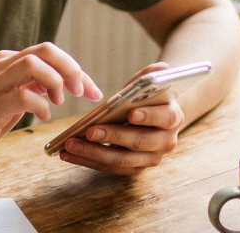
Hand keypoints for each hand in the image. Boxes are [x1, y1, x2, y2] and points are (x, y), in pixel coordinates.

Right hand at [0, 42, 101, 170]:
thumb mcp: (11, 98)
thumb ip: (32, 85)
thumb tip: (59, 80)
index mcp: (7, 62)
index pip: (50, 53)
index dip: (77, 69)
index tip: (93, 90)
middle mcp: (1, 66)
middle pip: (45, 50)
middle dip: (71, 69)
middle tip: (82, 92)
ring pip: (33, 64)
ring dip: (56, 82)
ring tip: (59, 102)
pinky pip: (22, 95)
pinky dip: (39, 105)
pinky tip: (42, 116)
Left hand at [58, 62, 186, 175]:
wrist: (155, 118)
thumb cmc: (149, 97)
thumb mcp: (153, 83)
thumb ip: (155, 75)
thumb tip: (160, 70)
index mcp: (172, 118)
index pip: (165, 118)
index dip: (149, 116)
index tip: (131, 113)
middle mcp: (165, 142)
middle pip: (139, 142)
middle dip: (113, 136)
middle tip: (90, 131)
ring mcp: (149, 159)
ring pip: (121, 160)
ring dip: (93, 153)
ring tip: (70, 144)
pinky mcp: (134, 168)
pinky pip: (110, 168)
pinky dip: (88, 161)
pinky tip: (67, 154)